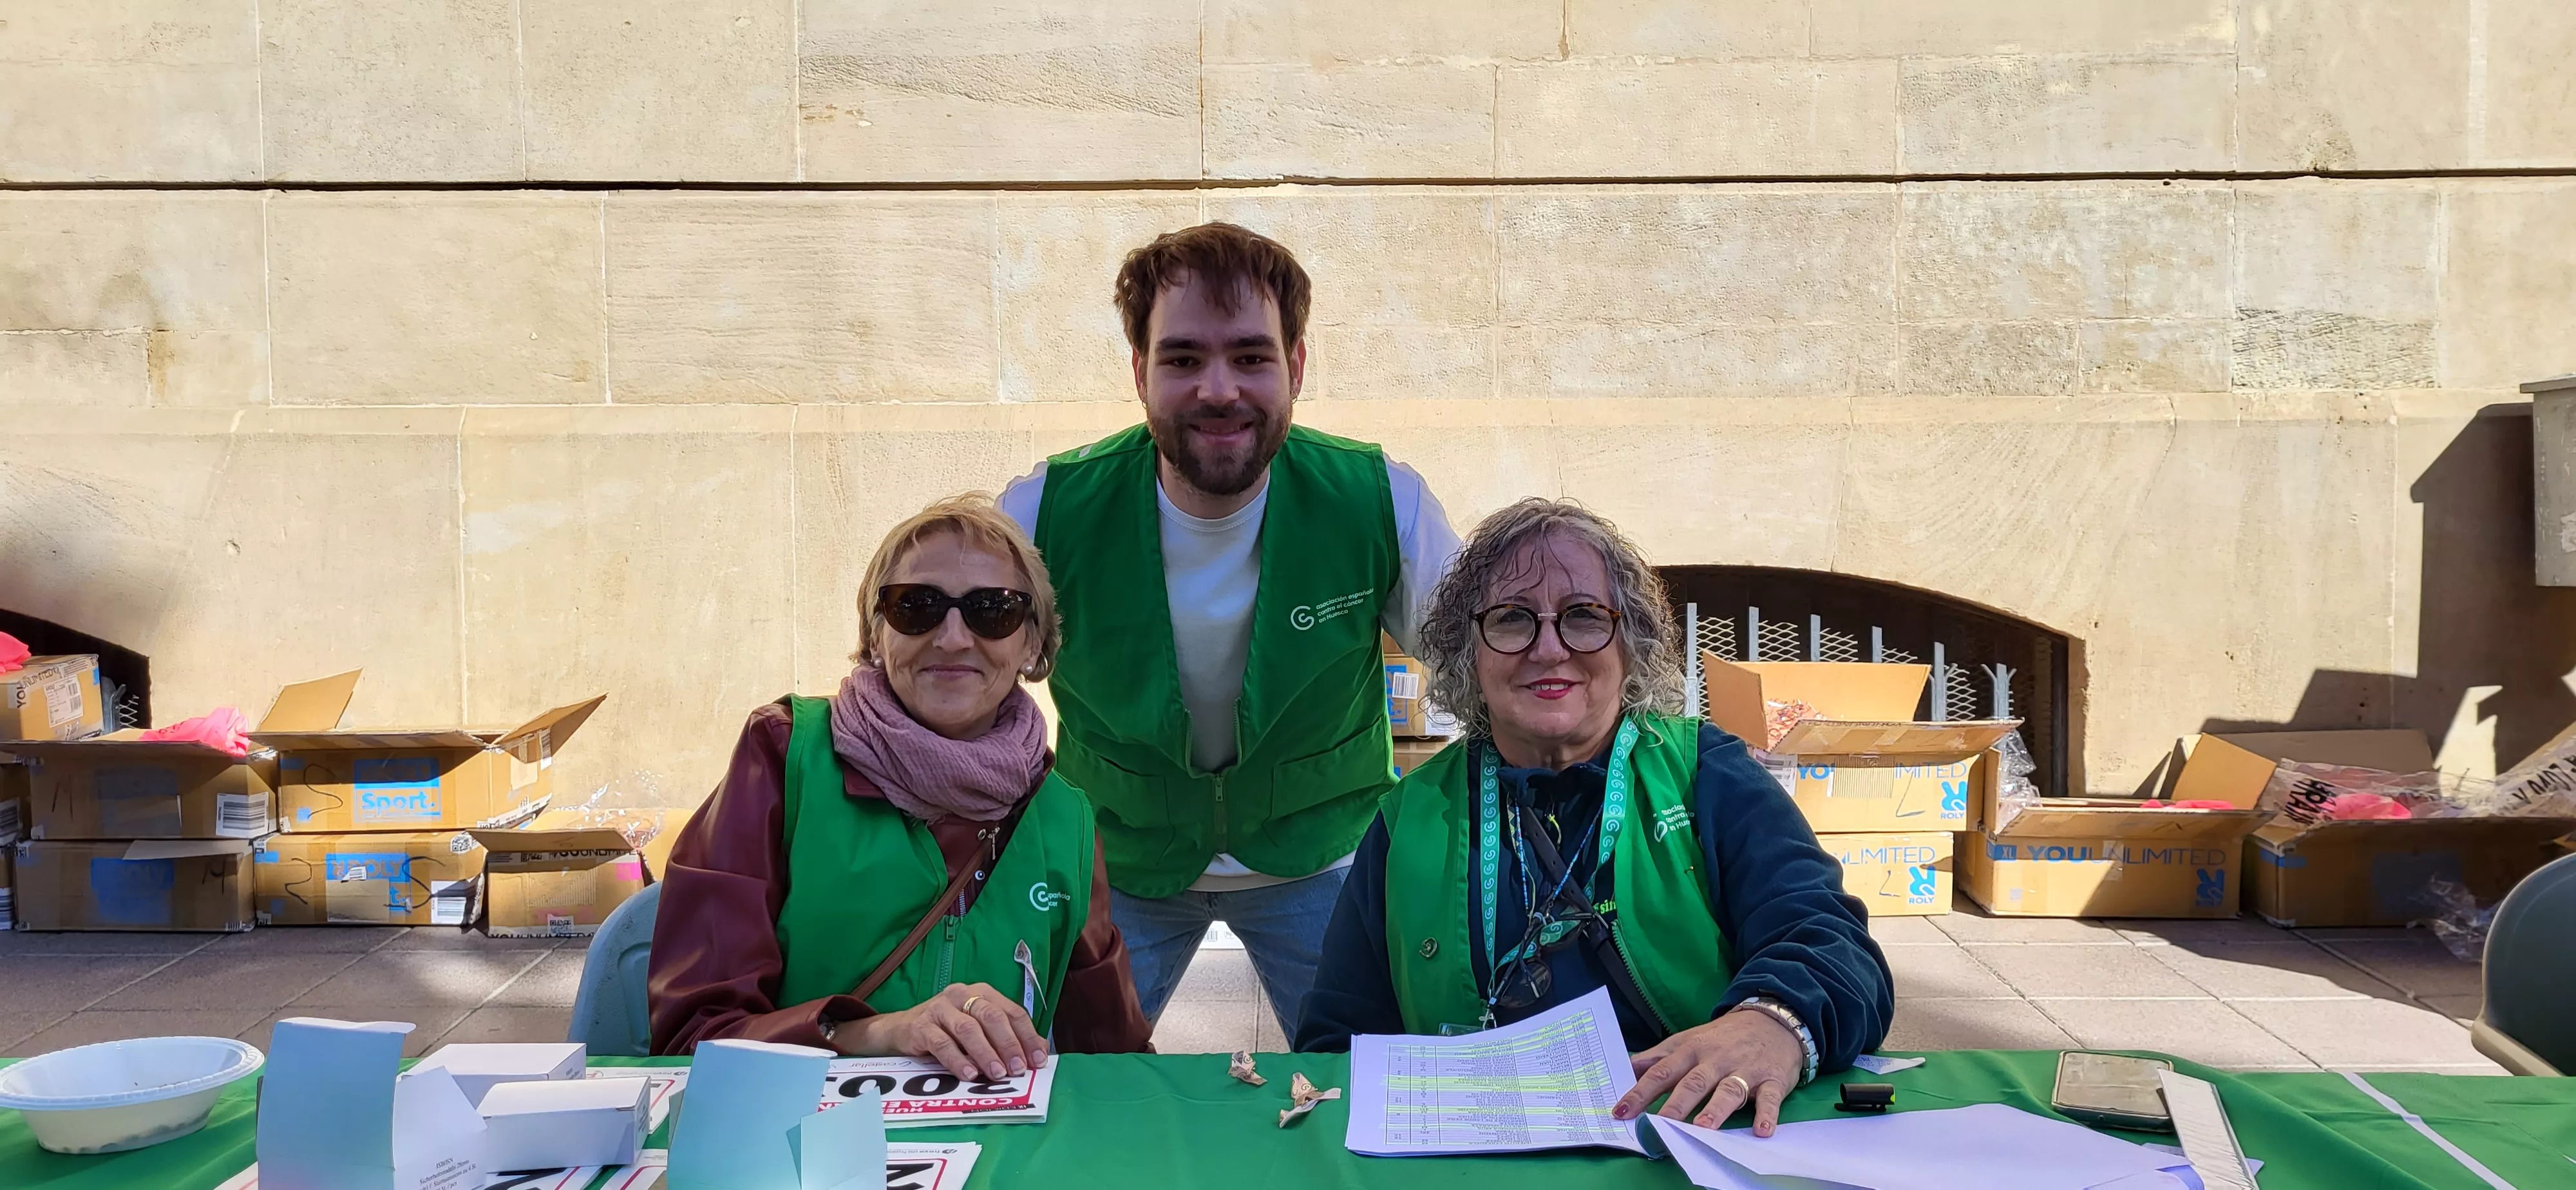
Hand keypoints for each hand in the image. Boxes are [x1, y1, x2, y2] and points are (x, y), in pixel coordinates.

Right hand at [837, 982, 1047, 1080]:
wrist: (900, 1029)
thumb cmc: (947, 1031)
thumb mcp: (978, 1030)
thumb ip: (1005, 1038)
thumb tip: (1038, 1053)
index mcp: (982, 993)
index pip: (1012, 1011)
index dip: (1028, 1036)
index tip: (1038, 1060)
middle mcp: (962, 994)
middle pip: (992, 1016)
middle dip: (1008, 1044)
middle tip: (1018, 1069)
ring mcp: (940, 1008)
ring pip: (968, 1029)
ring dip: (986, 1053)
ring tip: (997, 1074)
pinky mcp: (921, 1025)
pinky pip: (942, 1043)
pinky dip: (958, 1060)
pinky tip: (969, 1074)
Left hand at [1612, 1006, 1802, 1135]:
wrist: (1772, 1020)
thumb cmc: (1721, 1038)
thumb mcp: (1686, 1040)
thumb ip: (1657, 1058)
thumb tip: (1624, 1070)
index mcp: (1690, 1050)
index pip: (1662, 1071)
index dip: (1641, 1091)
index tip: (1622, 1111)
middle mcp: (1715, 1059)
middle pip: (1693, 1082)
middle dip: (1676, 1104)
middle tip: (1660, 1124)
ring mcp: (1745, 1069)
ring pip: (1729, 1090)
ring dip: (1716, 1109)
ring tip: (1703, 1128)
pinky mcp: (1772, 1079)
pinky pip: (1770, 1099)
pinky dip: (1767, 1115)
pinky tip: (1762, 1131)